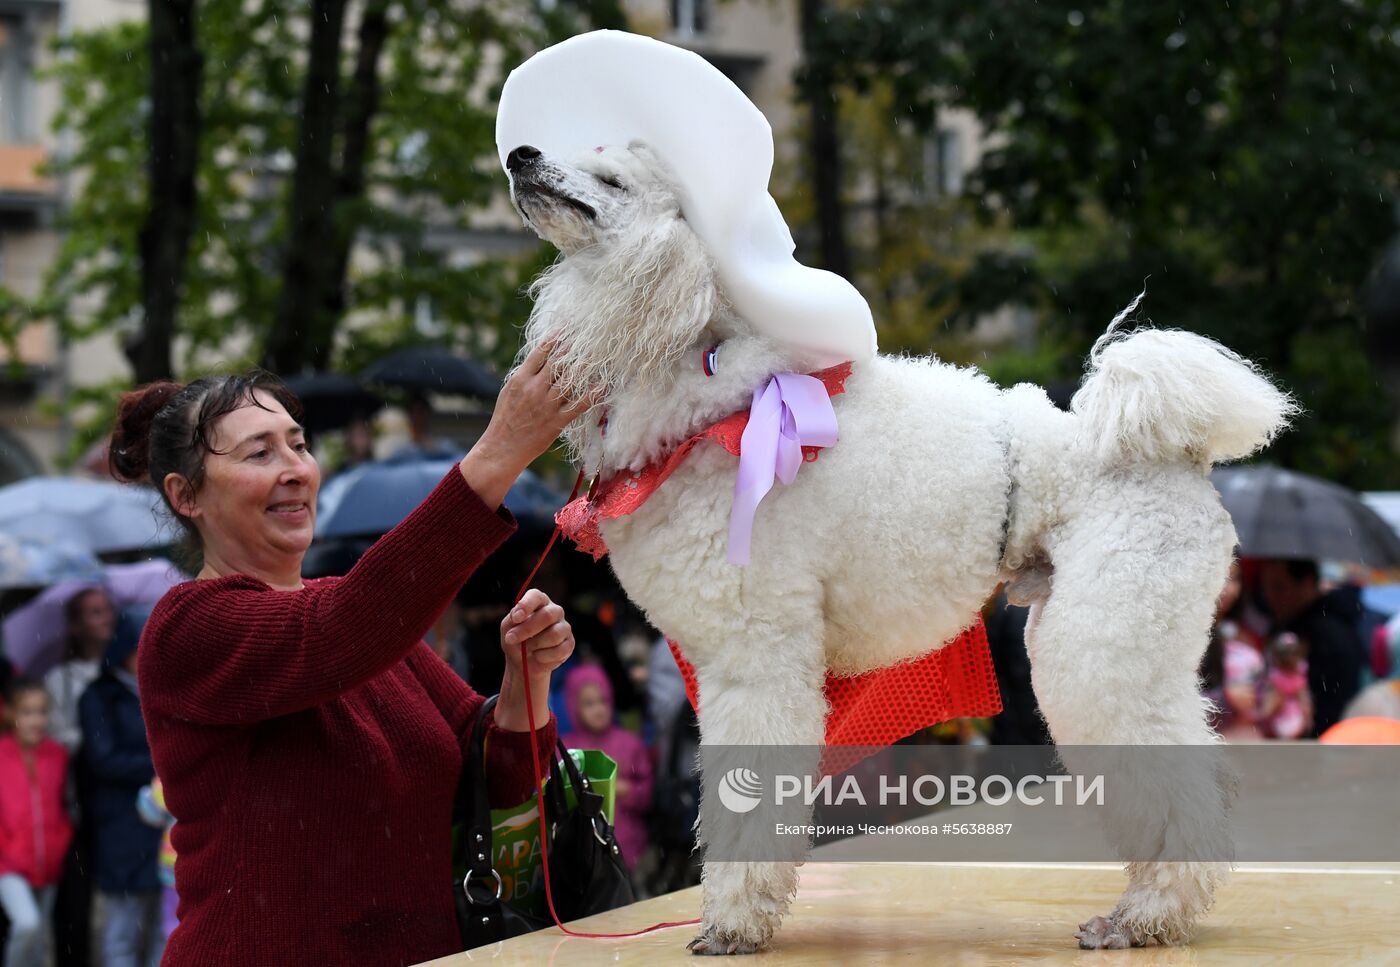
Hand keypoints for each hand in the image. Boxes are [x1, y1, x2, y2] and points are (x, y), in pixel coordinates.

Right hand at [458, 341, 592, 507]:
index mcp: (521, 379)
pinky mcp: (557, 421)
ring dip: (586, 365)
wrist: (503, 447)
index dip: (556, 338)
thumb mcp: (509, 391)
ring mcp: (547, 405)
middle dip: (573, 347)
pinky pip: (580, 404)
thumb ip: (525, 375)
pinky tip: (604, 384)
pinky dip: (593, 394)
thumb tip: (539, 358)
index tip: (567, 329)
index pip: (541, 352)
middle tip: (588, 336)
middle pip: (558, 362)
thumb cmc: (506, 418)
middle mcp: (535, 389)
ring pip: (571, 380)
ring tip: (599, 353)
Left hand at [493, 588, 574, 730]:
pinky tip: (539, 660)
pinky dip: (547, 657)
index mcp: (537, 602)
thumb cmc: (513, 644)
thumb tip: (518, 620)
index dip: (527, 605)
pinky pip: (562, 650)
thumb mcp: (507, 632)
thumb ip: (512, 623)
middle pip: (550, 614)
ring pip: (557, 632)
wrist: (523, 666)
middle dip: (528, 629)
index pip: (537, 595)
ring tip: (527, 653)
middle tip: (511, 642)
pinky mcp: (570, 645)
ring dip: (537, 646)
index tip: (514, 617)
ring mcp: (565, 628)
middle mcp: (554, 611)